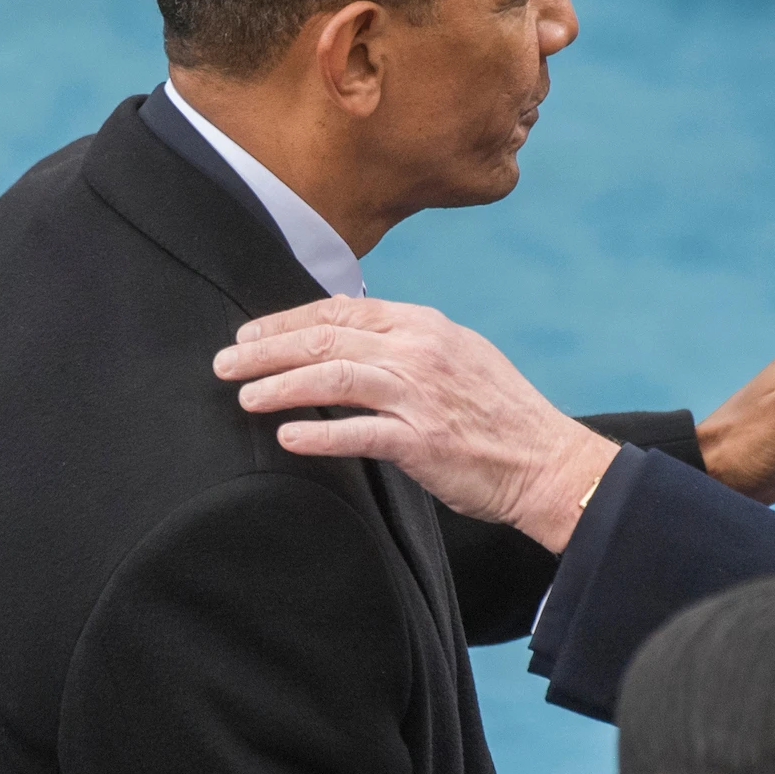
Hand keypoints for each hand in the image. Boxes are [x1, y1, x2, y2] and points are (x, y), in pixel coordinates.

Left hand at [213, 297, 619, 552]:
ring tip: (244, 397)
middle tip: (225, 364)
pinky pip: (357, 433)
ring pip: (332, 377)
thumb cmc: (504, 416)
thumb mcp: (460, 358)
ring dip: (279, 386)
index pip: (342, 311)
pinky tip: (287, 437)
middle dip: (266, 349)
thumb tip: (354, 343)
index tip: (251, 335)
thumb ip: (409, 346)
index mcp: (426, 326)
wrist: (549, 462)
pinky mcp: (423, 441)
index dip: (288, 320)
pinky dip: (317, 434)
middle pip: (326, 338)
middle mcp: (420, 352)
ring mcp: (421, 395)